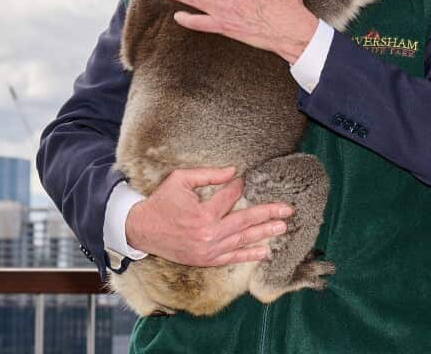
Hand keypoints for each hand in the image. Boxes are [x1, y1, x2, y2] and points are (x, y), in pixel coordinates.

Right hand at [125, 166, 292, 266]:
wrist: (142, 230)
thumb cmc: (162, 202)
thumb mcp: (180, 180)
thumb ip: (208, 174)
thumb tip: (234, 171)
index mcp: (203, 213)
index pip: (231, 197)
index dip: (239, 186)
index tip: (243, 181)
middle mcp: (209, 233)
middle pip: (246, 220)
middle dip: (269, 213)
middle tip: (288, 210)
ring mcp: (209, 249)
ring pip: (243, 240)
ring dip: (265, 233)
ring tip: (282, 227)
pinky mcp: (206, 260)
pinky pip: (232, 258)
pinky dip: (249, 255)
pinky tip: (265, 252)